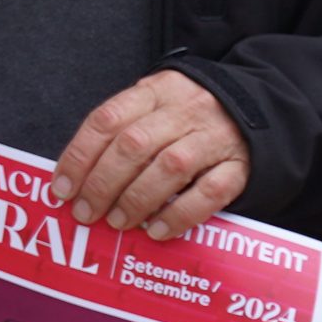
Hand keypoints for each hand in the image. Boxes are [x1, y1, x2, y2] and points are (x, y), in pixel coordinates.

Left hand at [53, 71, 248, 238]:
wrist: (259, 108)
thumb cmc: (187, 116)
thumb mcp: (152, 106)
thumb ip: (118, 134)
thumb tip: (74, 180)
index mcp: (154, 92)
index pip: (106, 120)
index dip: (79, 156)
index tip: (62, 188)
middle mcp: (185, 111)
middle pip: (134, 145)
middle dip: (103, 183)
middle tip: (86, 212)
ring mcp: (215, 137)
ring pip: (169, 167)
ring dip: (136, 199)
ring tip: (118, 222)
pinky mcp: (241, 166)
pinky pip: (210, 192)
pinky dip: (179, 214)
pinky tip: (157, 230)